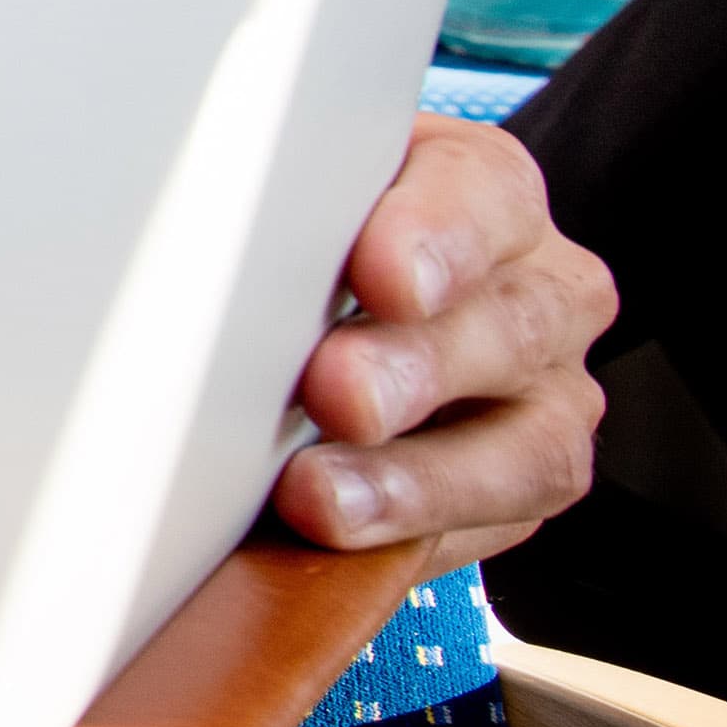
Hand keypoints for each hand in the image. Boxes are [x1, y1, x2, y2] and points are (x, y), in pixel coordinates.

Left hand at [272, 114, 610, 565]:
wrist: (351, 316)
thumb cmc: (313, 240)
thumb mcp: (299, 193)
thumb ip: (277, 203)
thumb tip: (178, 215)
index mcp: (484, 192)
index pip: (483, 194)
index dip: (439, 235)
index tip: (383, 277)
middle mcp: (539, 291)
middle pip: (511, 324)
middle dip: (418, 365)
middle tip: (337, 394)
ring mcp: (548, 397)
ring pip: (529, 444)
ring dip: (417, 476)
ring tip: (320, 495)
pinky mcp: (524, 489)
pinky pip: (498, 522)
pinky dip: (413, 531)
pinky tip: (338, 533)